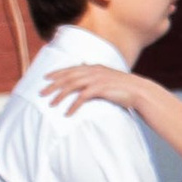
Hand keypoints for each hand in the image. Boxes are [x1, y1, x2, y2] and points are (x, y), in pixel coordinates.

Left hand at [40, 58, 181, 171]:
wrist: (141, 92)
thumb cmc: (125, 91)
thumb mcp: (109, 82)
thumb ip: (97, 82)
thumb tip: (87, 88)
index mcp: (94, 68)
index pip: (71, 69)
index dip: (57, 73)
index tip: (45, 78)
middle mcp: (93, 71)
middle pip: (67, 76)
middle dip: (52, 84)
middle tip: (41, 93)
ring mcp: (97, 79)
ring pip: (72, 86)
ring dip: (59, 95)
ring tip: (51, 104)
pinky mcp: (101, 89)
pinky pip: (82, 98)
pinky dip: (73, 106)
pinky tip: (68, 114)